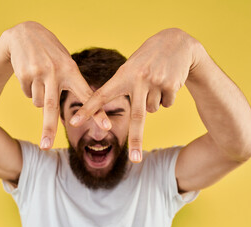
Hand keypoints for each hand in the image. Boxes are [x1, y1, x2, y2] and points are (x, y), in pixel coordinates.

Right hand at [2, 21, 109, 148]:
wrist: (25, 34)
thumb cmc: (51, 53)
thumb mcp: (65, 63)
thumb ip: (70, 84)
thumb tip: (62, 111)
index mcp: (71, 70)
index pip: (87, 96)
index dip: (97, 113)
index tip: (106, 127)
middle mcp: (56, 72)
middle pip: (52, 107)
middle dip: (48, 129)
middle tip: (46, 146)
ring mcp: (39, 73)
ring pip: (39, 103)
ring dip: (40, 97)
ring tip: (41, 77)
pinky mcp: (24, 74)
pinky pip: (27, 94)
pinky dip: (29, 89)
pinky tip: (30, 73)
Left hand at [70, 28, 199, 161]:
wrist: (177, 42)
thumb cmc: (147, 58)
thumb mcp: (132, 67)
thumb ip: (126, 88)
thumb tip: (137, 113)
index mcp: (122, 75)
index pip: (100, 96)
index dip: (87, 110)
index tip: (73, 122)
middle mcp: (138, 79)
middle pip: (136, 117)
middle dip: (136, 140)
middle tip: (136, 160)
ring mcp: (155, 82)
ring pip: (152, 109)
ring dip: (153, 101)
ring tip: (156, 80)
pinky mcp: (171, 85)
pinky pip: (167, 104)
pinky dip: (167, 97)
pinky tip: (168, 80)